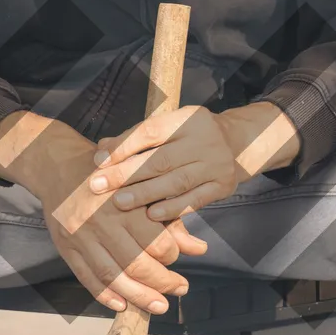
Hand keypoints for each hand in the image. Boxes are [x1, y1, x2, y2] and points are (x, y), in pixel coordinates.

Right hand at [0, 112, 206, 313]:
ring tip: (158, 306)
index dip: (172, 256)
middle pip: (136, 264)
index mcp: (125, 204)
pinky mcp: (66, 249)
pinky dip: (105, 296)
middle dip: (162, 283)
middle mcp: (102, 223)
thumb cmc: (111, 178)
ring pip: (113, 277)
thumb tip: (199, 249)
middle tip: (180, 289)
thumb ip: (171, 220)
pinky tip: (123, 305)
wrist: (60, 168)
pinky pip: (87, 278)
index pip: (156, 242)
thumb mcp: (144, 188)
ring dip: (138, 297)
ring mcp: (81, 238)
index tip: (175, 257)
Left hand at [87, 101, 300, 222]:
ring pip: (176, 182)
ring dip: (145, 194)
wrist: (237, 144)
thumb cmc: (190, 136)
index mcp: (188, 119)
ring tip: (120, 203)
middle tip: (98, 187)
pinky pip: (195, 200)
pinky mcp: (223, 186)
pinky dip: (172, 209)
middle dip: (126, 174)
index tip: (98, 162)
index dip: (123, 147)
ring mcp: (216, 164)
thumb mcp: (169, 127)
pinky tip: (152, 215)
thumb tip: (101, 150)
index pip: (150, 131)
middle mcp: (204, 139)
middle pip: (160, 160)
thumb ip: (136, 138)